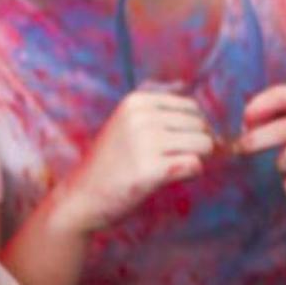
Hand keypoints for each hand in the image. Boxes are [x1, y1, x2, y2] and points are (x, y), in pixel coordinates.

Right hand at [57, 92, 212, 231]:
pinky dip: (192, 174)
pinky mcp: (151, 169)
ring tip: (174, 167)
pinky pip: (195, 166)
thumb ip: (157, 108)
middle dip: (200, 144)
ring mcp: (146, 142)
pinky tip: (173, 178)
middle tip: (179, 159)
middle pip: (200, 125)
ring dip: (198, 158)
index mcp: (137, 101)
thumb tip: (188, 87)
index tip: (186, 144)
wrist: (81, 197)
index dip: (197, 127)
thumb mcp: (128, 123)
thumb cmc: (112, 162)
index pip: (191, 107)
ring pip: (204, 144)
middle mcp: (141, 117)